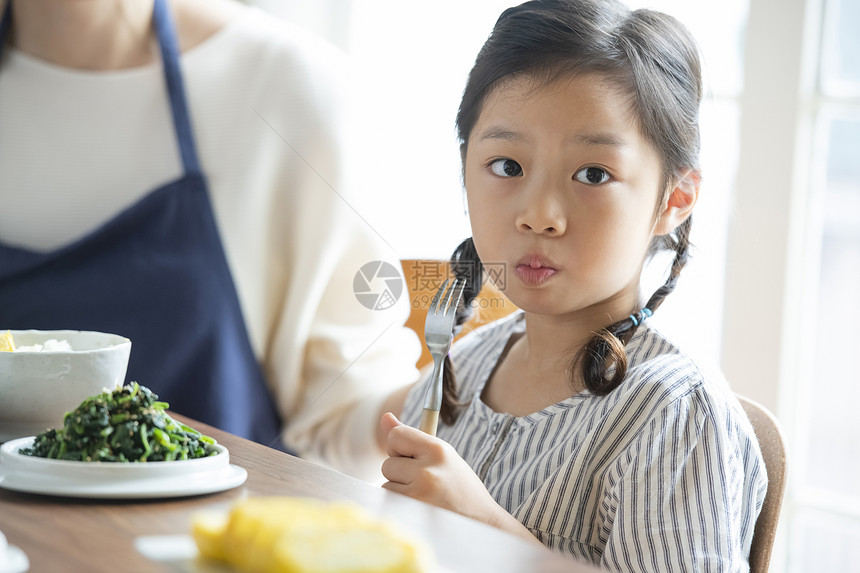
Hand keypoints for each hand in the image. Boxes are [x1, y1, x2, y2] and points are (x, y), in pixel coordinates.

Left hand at [379, 412, 506, 526]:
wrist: (481, 521)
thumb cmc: (458, 485)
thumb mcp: (441, 455)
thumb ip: (412, 438)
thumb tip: (385, 417)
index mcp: (438, 450)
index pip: (396, 435)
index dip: (398, 446)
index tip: (410, 456)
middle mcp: (427, 471)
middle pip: (387, 463)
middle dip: (399, 471)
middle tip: (423, 479)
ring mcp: (419, 495)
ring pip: (386, 484)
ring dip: (399, 489)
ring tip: (424, 494)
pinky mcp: (413, 513)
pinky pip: (389, 501)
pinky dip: (399, 503)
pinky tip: (419, 506)